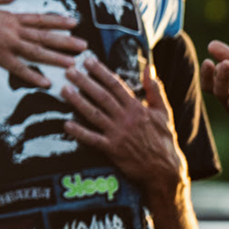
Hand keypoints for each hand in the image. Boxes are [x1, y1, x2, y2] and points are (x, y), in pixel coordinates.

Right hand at [0, 0, 86, 87]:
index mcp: (10, 16)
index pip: (39, 19)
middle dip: (65, 41)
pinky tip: (45, 82)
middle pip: (44, 37)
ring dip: (56, 58)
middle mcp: (13, 31)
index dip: (58, 21)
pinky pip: (18, 68)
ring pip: (37, 52)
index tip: (74, 22)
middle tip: (83, 46)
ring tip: (73, 64)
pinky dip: (33, 76)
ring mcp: (7, 44)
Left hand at [63, 57, 183, 197]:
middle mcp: (126, 118)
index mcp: (137, 108)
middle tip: (69, 70)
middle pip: (102, 96)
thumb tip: (149, 69)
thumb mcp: (163, 112)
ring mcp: (118, 134)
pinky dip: (80, 132)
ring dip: (78, 102)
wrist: (165, 168)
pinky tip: (66, 124)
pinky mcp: (113, 149)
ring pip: (95, 114)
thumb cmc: (163, 138)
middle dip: (84, 82)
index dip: (101, 72)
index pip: (116, 85)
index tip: (87, 60)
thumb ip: (154, 90)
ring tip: (64, 90)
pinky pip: (93, 139)